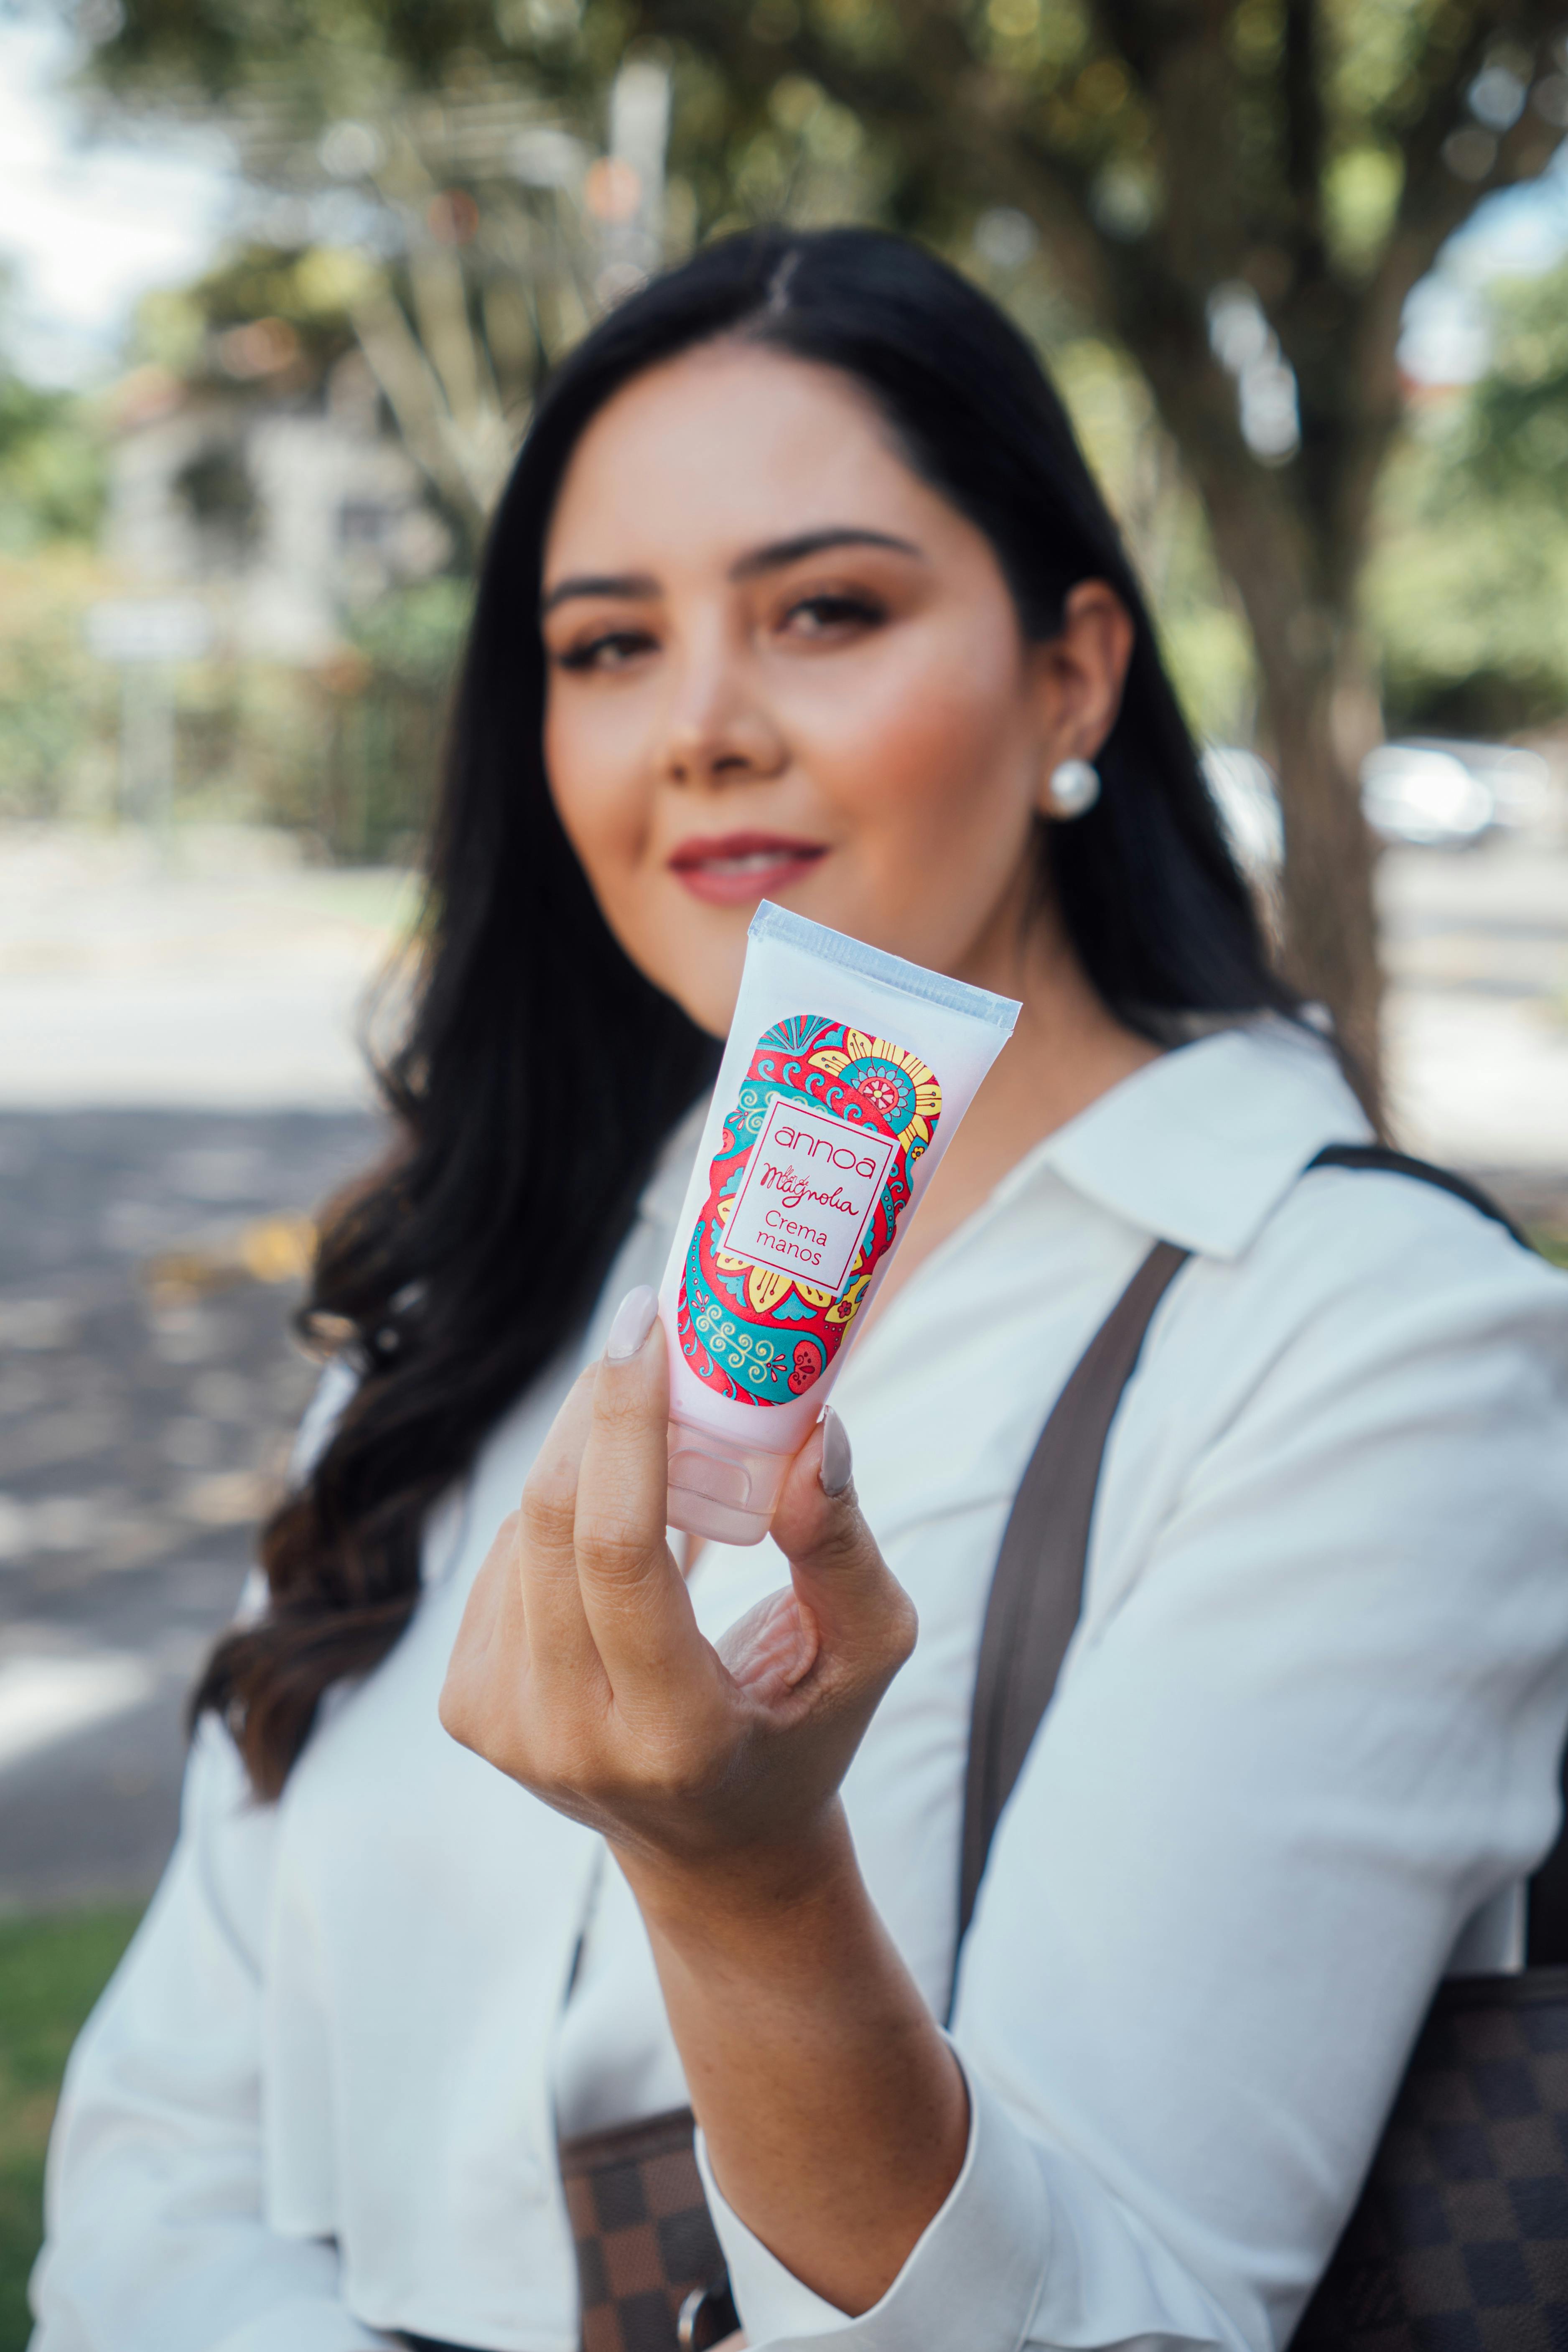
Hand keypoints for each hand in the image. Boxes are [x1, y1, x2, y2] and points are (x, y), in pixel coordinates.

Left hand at [439, 1285, 917, 1889]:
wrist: (713, 1851)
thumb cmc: (802, 1734)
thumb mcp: (864, 1652)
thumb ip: (842, 1546)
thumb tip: (817, 1430)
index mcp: (674, 1733)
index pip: (619, 1553)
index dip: (625, 1424)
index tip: (649, 1327)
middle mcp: (568, 1738)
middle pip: (555, 1525)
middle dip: (597, 1406)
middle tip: (644, 1326)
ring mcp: (502, 1727)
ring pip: (523, 1532)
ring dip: (578, 1449)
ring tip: (645, 1412)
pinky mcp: (467, 1707)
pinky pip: (506, 1562)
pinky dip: (559, 1508)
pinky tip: (609, 1502)